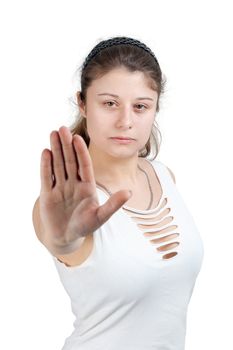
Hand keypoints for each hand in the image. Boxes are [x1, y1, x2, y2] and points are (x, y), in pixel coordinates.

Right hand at [39, 126, 131, 252]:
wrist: (65, 237)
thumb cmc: (84, 226)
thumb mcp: (101, 216)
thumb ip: (114, 204)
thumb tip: (129, 192)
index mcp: (87, 186)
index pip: (84, 165)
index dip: (81, 152)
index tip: (78, 138)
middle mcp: (73, 183)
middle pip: (70, 161)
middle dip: (66, 145)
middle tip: (63, 129)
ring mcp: (60, 187)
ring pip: (58, 165)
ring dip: (56, 150)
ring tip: (53, 133)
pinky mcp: (47, 194)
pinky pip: (47, 177)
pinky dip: (46, 165)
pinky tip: (46, 152)